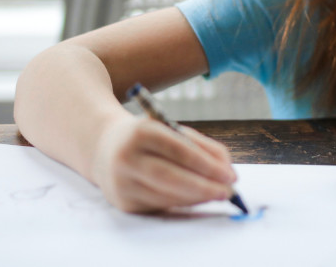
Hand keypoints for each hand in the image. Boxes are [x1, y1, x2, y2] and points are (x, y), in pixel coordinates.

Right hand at [91, 116, 237, 212]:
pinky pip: (160, 205)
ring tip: (218, 194)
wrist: (105, 148)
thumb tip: (227, 171)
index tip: (230, 176)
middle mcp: (127, 158)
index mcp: (141, 132)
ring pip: (167, 195)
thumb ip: (201, 146)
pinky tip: (199, 198)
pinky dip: (184, 203)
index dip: (207, 165)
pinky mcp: (123, 202)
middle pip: (171, 177)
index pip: (179, 151)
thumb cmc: (148, 138)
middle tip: (228, 192)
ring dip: (198, 198)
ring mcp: (122, 182)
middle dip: (205, 187)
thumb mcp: (170, 130)